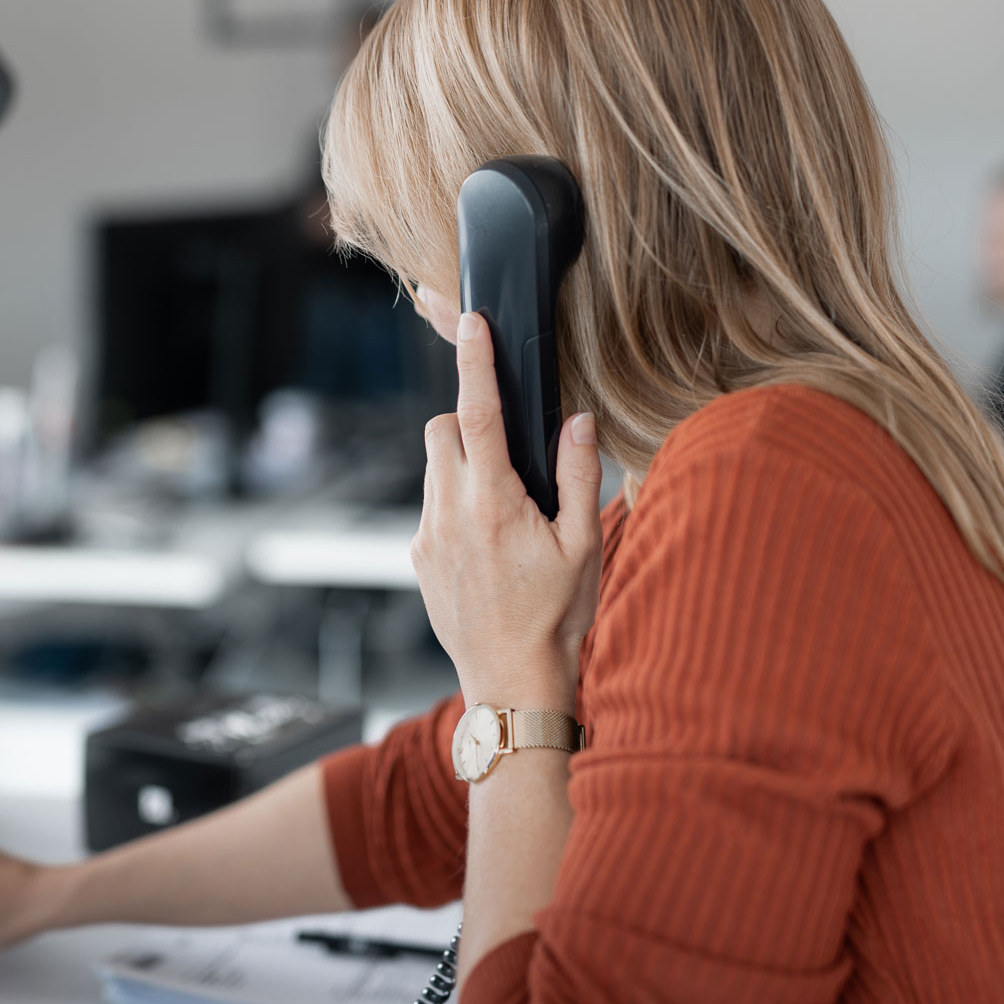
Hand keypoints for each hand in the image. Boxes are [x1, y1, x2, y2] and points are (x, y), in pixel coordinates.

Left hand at [414, 311, 603, 712]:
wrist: (512, 680)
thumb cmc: (556, 618)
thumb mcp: (584, 546)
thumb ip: (581, 477)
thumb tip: (579, 421)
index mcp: (495, 503)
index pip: (480, 413)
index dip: (476, 362)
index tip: (472, 323)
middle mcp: (450, 513)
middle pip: (442, 428)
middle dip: (470, 422)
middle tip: (509, 457)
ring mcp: (428, 535)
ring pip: (432, 464)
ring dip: (462, 463)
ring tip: (504, 504)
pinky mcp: (418, 555)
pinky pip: (430, 502)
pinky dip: (454, 499)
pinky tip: (487, 536)